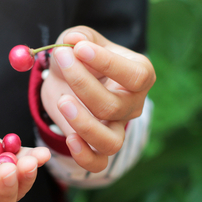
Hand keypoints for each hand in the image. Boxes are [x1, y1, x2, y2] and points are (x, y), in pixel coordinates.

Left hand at [41, 26, 154, 172]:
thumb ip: (79, 37)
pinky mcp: (98, 146)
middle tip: (61, 59)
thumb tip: (74, 40)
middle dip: (83, 83)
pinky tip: (69, 139)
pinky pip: (98, 164)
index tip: (79, 48)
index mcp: (139, 75)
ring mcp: (117, 128)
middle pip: (114, 106)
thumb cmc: (78, 57)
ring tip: (62, 101)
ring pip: (110, 141)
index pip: (135, 76)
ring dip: (84, 124)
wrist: (65, 80)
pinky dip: (84, 157)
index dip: (108, 63)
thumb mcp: (79, 40)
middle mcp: (132, 104)